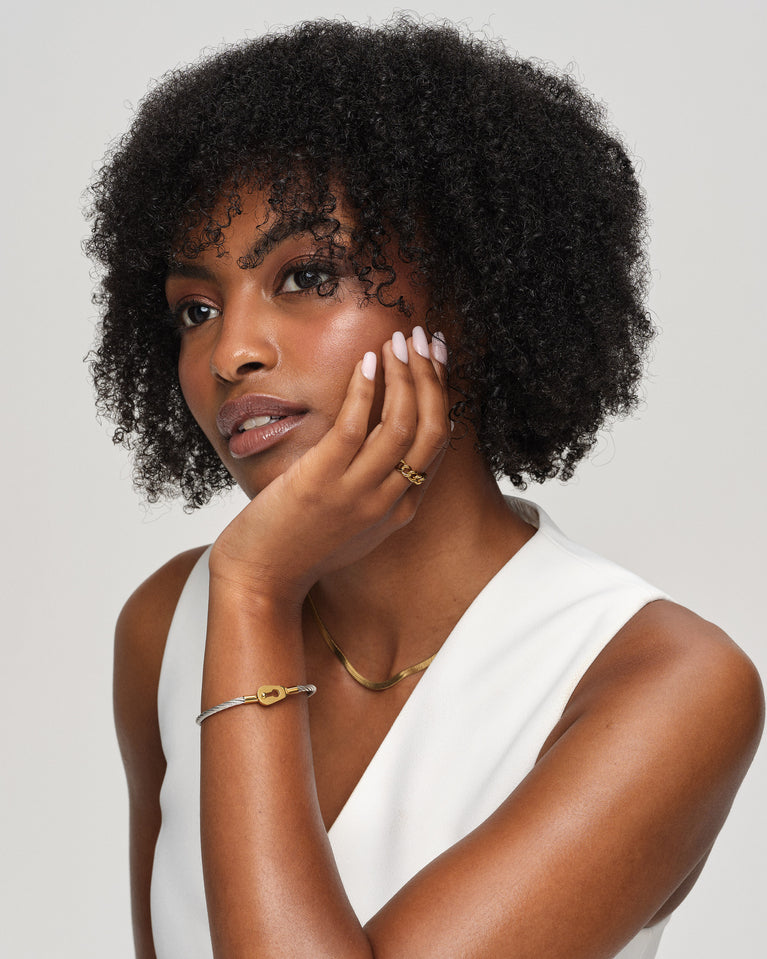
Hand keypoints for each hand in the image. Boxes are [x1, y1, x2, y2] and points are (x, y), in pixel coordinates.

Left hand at [209, 327, 449, 605]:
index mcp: (399, 510)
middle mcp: (387, 501)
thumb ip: (374, 489)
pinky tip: (368, 360)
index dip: (441, 394)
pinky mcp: (321, 482)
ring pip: (401, 424)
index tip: (435, 359)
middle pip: (430, 429)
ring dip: (405, 374)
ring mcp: (356, 494)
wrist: (260, 581)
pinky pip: (354, 427)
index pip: (436, 444)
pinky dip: (366, 389)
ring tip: (398, 339)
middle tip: (425, 337)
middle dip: (433, 377)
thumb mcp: (351, 523)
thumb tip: (376, 440)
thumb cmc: (299, 548)